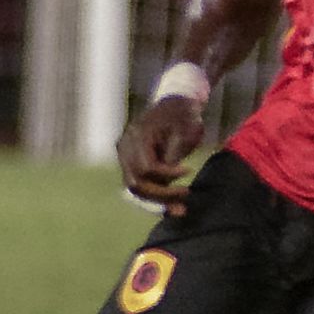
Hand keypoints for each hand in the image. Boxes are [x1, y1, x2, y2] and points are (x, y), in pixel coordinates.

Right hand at [116, 96, 204, 218]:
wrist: (176, 103)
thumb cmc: (183, 115)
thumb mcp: (184, 131)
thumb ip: (172, 156)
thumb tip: (166, 182)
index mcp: (136, 135)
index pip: (146, 167)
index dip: (168, 175)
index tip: (188, 171)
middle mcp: (124, 147)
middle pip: (135, 182)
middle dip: (160, 195)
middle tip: (185, 196)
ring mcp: (125, 156)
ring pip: (134, 188)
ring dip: (156, 201)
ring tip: (179, 210)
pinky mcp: (131, 163)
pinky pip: (138, 184)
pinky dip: (153, 196)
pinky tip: (170, 205)